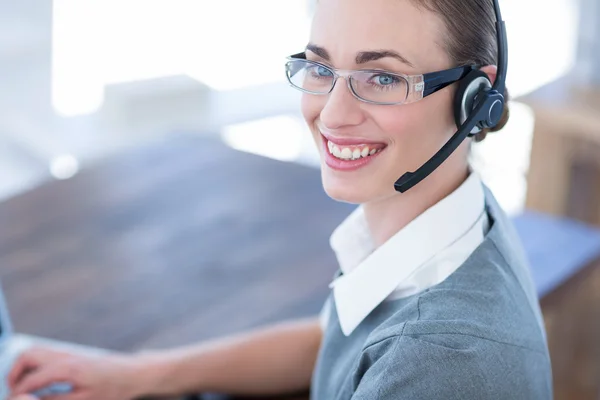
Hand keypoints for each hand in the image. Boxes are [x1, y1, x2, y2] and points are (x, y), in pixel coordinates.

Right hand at [8, 345, 144, 399]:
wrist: (133, 373)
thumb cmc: (113, 388)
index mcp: (66, 368)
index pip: (29, 380)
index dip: (16, 395)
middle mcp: (65, 356)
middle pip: (26, 356)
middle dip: (14, 374)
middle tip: (15, 394)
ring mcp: (68, 353)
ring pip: (34, 352)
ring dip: (23, 368)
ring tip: (25, 389)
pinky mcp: (72, 355)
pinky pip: (45, 354)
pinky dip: (35, 365)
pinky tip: (40, 382)